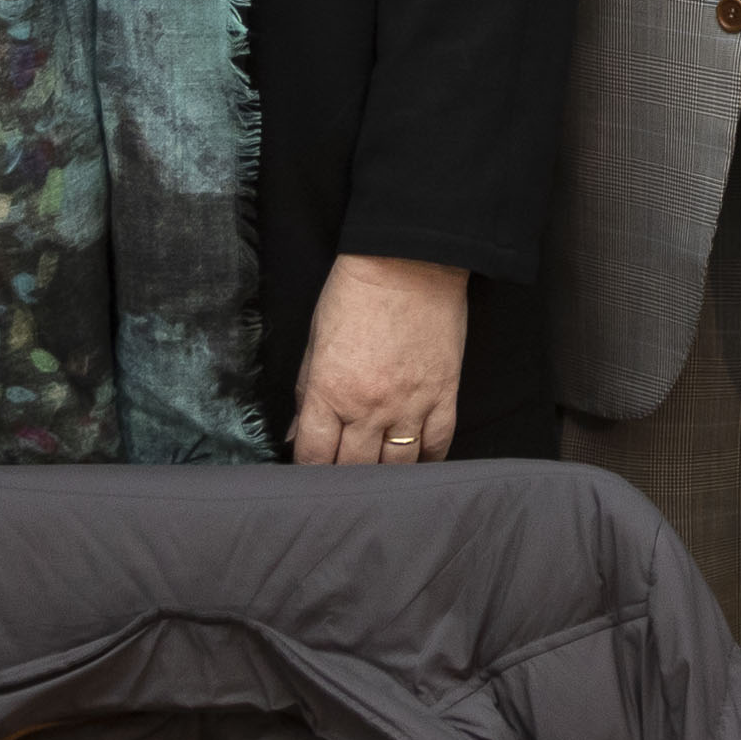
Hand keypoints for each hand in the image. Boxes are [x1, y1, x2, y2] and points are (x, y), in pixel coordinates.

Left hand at [290, 254, 467, 463]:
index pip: (313, 455)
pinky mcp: (444, 394)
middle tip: (341, 478)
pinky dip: (427, 461)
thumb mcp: (316, 339)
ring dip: (384, 475)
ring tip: (377, 475)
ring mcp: (410, 404)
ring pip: (396, 466)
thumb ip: (305, 390)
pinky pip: (438, 444)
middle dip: (343, 479)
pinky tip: (417, 464)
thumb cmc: (356, 293)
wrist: (410, 260)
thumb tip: (296, 432)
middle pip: (353, 469)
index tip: (309, 473)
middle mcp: (368, 407)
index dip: (307, 472)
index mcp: (329, 391)